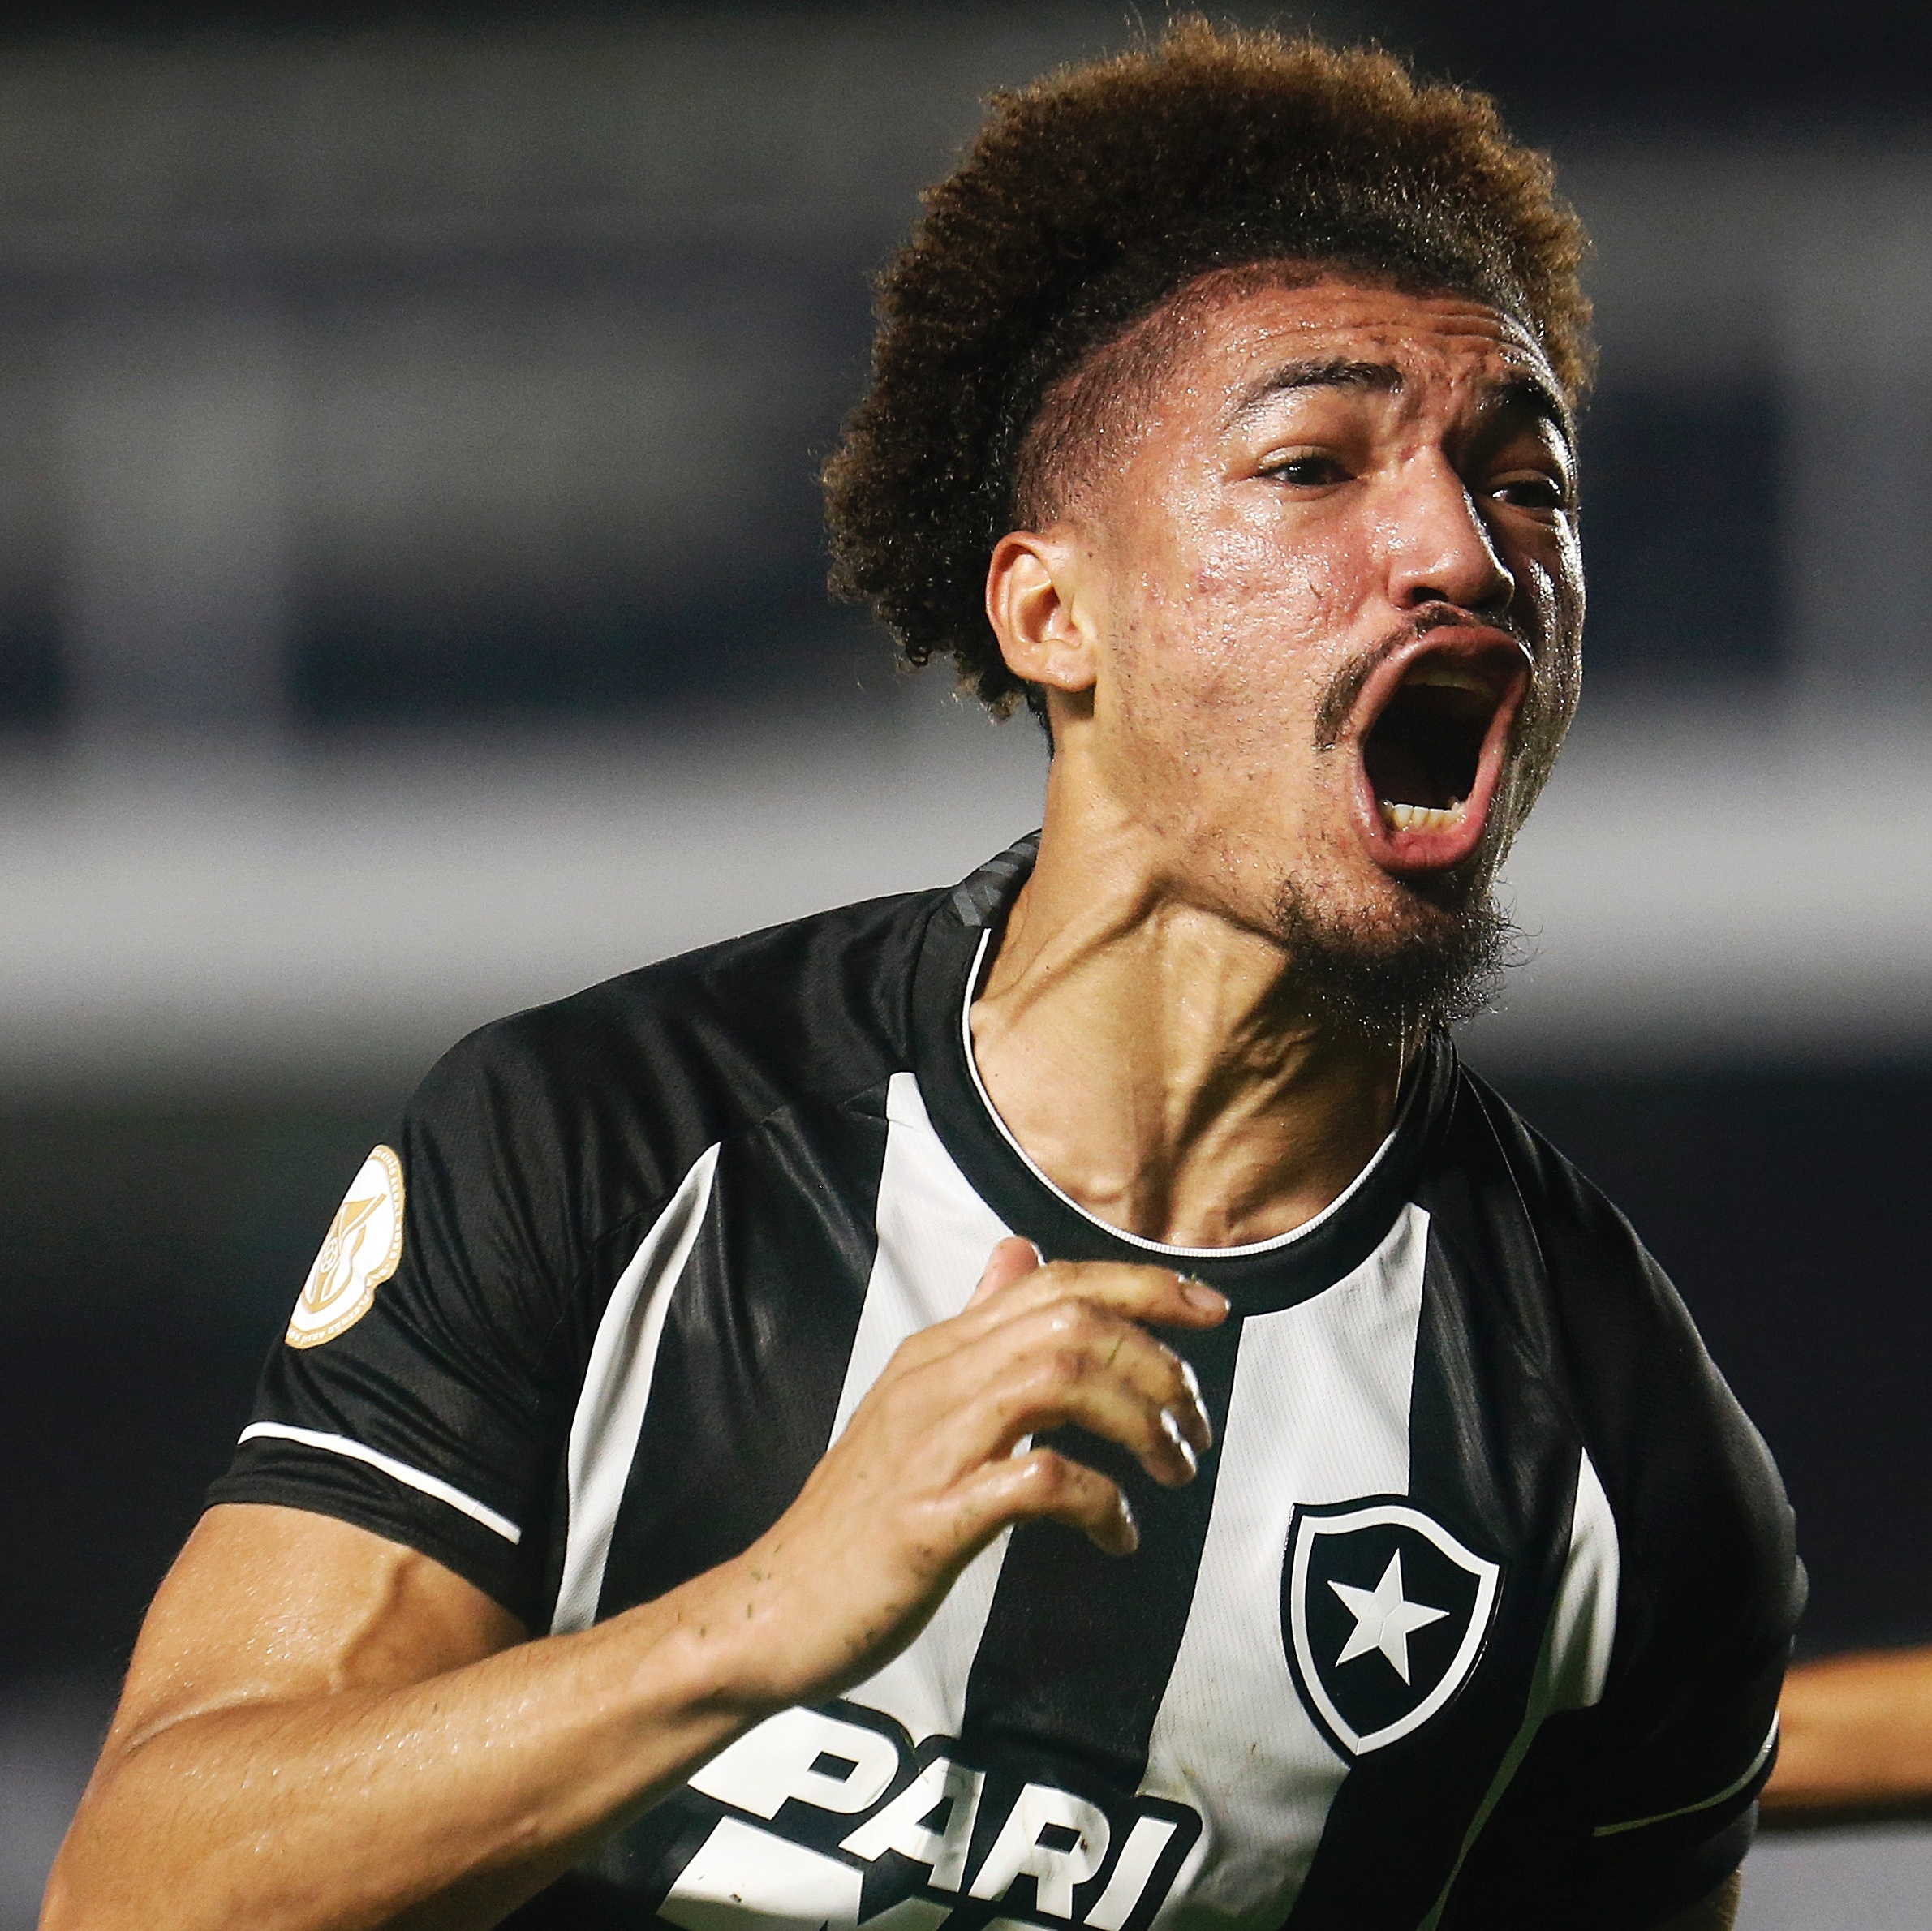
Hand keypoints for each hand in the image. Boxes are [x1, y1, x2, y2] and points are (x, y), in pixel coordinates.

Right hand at [710, 1236, 1226, 1707]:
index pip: (1055, 1281)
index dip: (1144, 1285)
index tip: (1212, 1310)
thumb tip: (1020, 1255)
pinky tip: (1118, 1535)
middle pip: (1073, 1322)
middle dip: (1158, 1361)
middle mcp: (936, 1379)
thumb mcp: (918, 1403)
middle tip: (1194, 1424)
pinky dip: (1099, 1502)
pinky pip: (1038, 1481)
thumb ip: (977, 1330)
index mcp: (940, 1351)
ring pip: (1061, 1379)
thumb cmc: (860, 1514)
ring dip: (1138, 1419)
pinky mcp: (931, 1517)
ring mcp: (932, 1445)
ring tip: (1172, 1469)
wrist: (773, 1607)